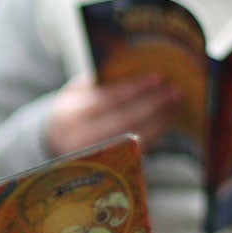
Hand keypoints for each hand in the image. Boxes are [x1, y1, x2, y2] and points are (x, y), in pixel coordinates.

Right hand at [46, 72, 184, 155]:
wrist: (54, 140)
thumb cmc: (73, 109)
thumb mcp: (76, 92)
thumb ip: (99, 82)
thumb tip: (135, 66)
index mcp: (70, 114)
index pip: (108, 99)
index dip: (134, 88)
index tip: (158, 77)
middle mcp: (81, 138)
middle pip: (125, 120)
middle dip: (153, 104)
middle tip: (175, 91)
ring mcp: (96, 155)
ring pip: (135, 137)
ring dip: (160, 120)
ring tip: (176, 104)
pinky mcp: (109, 166)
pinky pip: (138, 149)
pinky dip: (156, 134)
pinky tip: (167, 120)